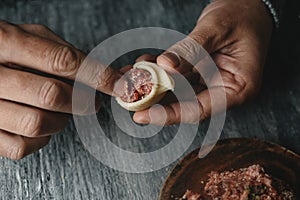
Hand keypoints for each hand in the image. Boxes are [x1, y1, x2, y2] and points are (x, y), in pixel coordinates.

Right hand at [0, 20, 120, 158]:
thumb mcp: (28, 36)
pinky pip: (21, 146)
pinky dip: (41, 138)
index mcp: (6, 42)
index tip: (119, 85)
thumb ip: (63, 51)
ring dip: (62, 120)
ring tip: (62, 111)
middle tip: (92, 101)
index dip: (97, 76)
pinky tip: (41, 124)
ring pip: (37, 124)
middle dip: (82, 101)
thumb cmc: (2, 48)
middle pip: (51, 95)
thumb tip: (103, 72)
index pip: (62, 61)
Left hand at [133, 0, 272, 124]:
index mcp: (238, 88)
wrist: (247, 6)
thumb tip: (165, 66)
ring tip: (132, 78)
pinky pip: (177, 78)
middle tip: (130, 97)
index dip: (170, 114)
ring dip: (154, 86)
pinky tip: (144, 65)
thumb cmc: (241, 15)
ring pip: (178, 93)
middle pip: (185, 105)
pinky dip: (160, 72)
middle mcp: (224, 90)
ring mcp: (211, 82)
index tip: (145, 115)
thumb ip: (191, 50)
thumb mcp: (216, 29)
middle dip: (156, 101)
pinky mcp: (200, 74)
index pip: (200, 109)